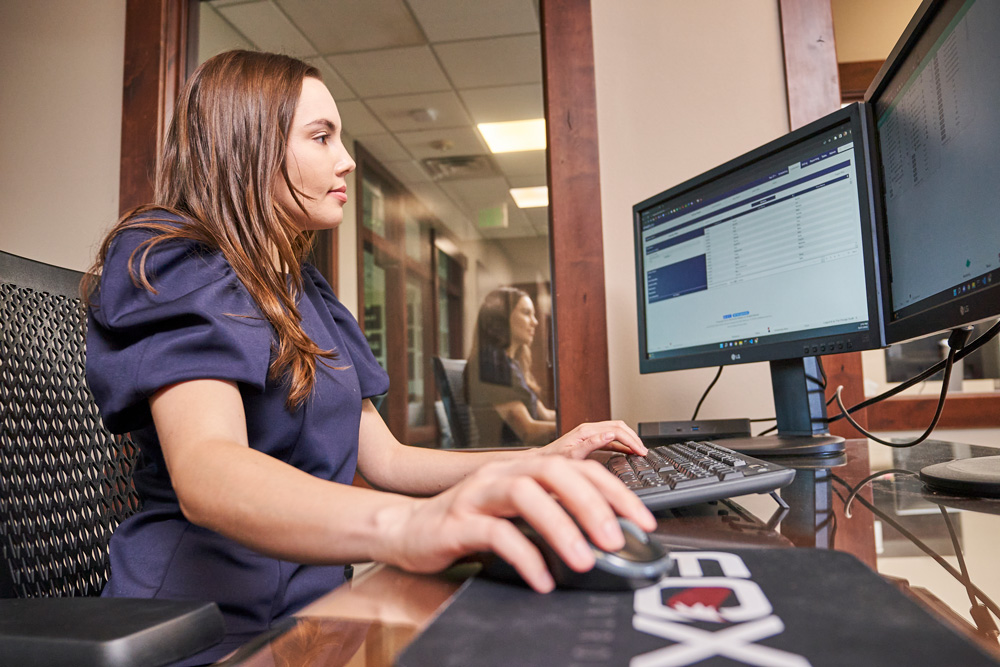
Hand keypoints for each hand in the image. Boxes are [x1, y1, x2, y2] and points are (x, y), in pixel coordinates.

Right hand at [371, 456, 655, 592]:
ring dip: (560, 527)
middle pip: (556, 472)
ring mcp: (478, 495)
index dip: (614, 491)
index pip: (578, 468)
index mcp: (522, 471)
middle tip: (615, 539)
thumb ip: (550, 519)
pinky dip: (524, 556)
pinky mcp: (457, 522)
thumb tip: (602, 540)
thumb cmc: (464, 524)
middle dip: (592, 504)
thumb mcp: (514, 517)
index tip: (642, 520)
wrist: (405, 529)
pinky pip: (496, 534)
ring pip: (526, 495)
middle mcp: (502, 475)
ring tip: (582, 560)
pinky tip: (541, 579)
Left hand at [535, 420, 647, 459]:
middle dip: (634, 438)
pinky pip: (611, 438)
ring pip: (616, 430)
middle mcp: (589, 429)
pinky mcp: (589, 439)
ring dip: (630, 439)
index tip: (641, 452)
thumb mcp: (572, 455)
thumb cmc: (553, 461)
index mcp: (586, 431)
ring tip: (640, 451)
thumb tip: (609, 435)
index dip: (631, 440)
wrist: (541, 462)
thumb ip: (591, 444)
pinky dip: (622, 444)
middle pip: (619, 426)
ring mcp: (590, 433)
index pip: (616, 430)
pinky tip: (628, 452)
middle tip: (644, 451)